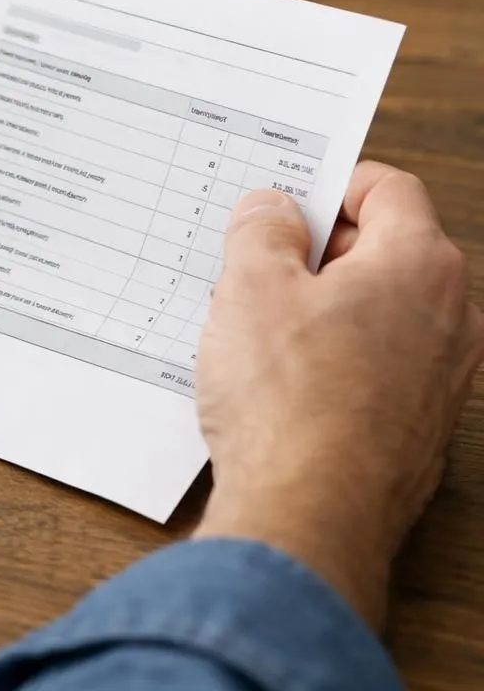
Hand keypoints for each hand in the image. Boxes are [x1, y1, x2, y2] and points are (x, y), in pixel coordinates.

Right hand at [193, 162, 483, 628]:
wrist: (309, 514)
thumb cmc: (288, 403)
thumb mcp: (248, 288)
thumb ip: (261, 230)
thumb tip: (273, 209)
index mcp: (419, 264)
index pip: (387, 188)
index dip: (328, 185)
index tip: (282, 204)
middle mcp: (450, 316)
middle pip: (384, 251)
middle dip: (317, 253)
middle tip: (252, 269)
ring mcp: (442, 377)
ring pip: (378, 313)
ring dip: (321, 311)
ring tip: (255, 333)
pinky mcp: (419, 426)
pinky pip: (375, 368)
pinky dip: (333, 362)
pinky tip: (279, 385)